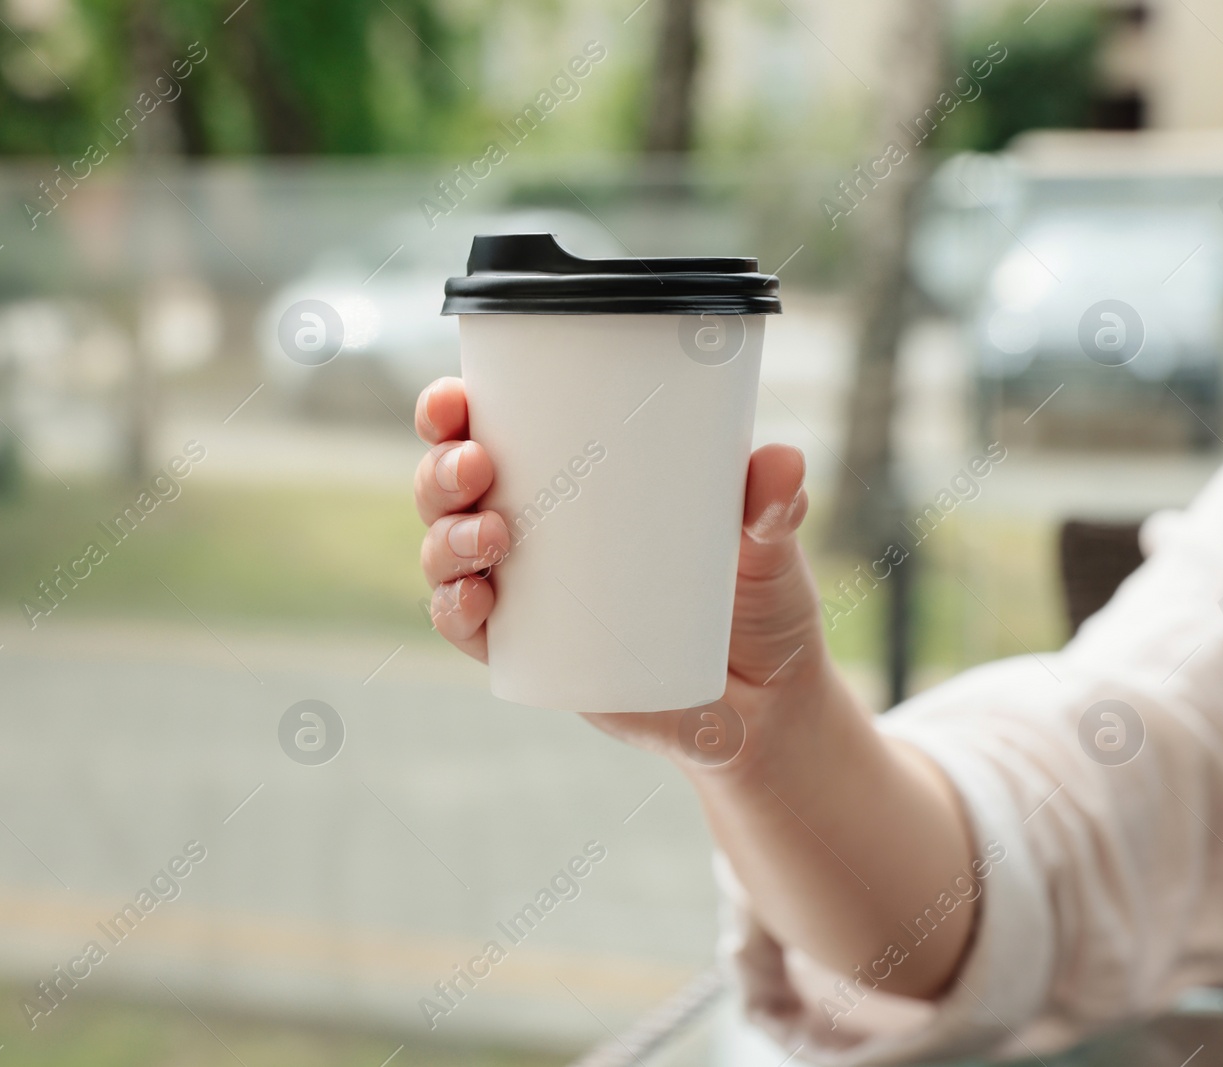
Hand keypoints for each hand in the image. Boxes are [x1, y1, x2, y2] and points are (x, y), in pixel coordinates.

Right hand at [413, 376, 975, 997]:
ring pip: (446, 555)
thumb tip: (781, 463)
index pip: (489, 428)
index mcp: (571, 477)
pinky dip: (454, 613)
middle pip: (448, 489)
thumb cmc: (756, 602)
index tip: (454, 400)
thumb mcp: (767, 545)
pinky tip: (474, 599)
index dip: (450, 411)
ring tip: (490, 534)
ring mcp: (524, 594)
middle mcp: (533, 529)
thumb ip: (774, 505)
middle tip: (478, 465)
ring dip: (446, 539)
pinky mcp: (531, 657)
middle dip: (441, 471)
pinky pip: (468, 633)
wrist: (765, 705)